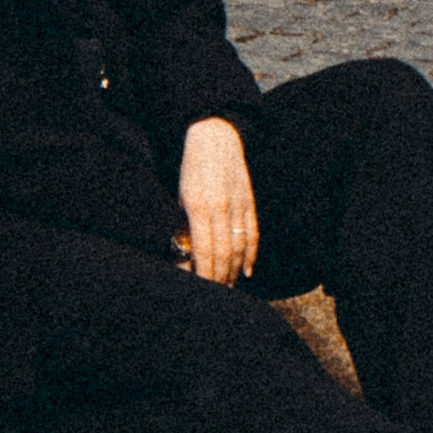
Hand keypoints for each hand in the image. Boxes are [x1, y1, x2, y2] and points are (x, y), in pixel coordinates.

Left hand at [177, 117, 258, 285]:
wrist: (214, 138)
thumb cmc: (190, 171)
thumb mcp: (180, 197)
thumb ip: (183, 228)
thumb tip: (184, 259)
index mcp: (198, 207)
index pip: (204, 251)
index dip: (205, 274)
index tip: (201, 290)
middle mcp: (220, 207)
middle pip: (224, 254)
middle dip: (220, 278)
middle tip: (216, 295)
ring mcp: (238, 205)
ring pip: (240, 247)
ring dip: (235, 271)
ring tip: (228, 287)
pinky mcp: (249, 202)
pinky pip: (252, 234)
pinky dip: (251, 255)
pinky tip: (247, 271)